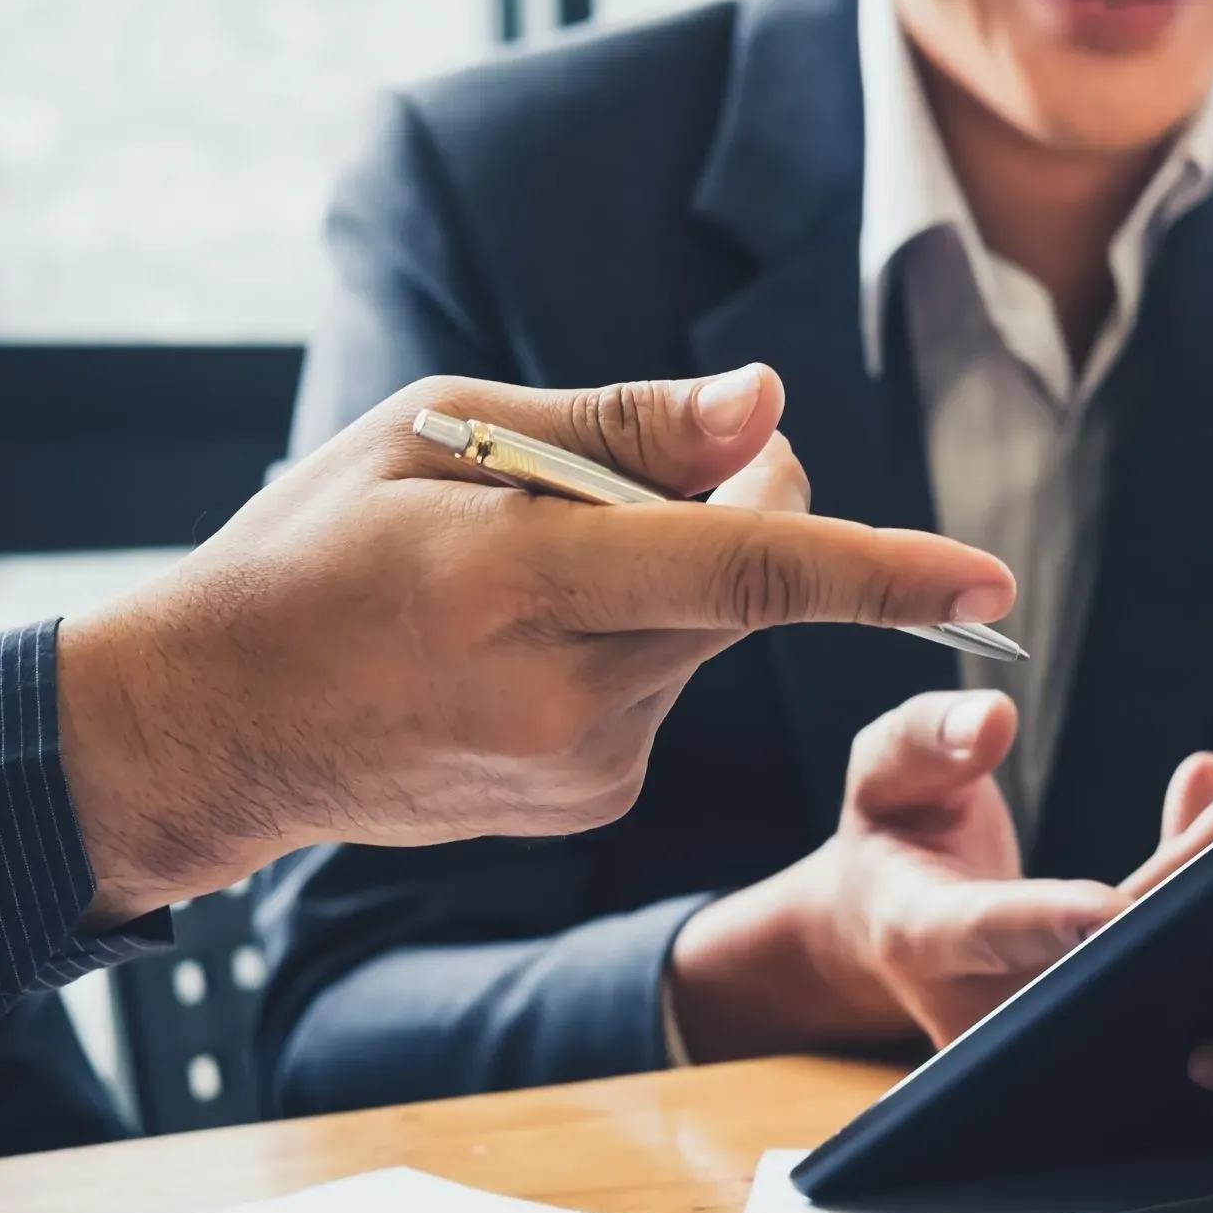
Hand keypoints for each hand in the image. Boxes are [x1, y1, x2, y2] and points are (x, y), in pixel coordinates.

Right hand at [55, 365, 1012, 925]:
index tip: (988, 581)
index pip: (743, 574)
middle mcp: (570, 696)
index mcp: (521, 587)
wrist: (224, 726)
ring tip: (528, 580)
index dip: (878, 570)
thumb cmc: (317, 553)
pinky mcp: (595, 802)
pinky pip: (667, 693)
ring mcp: (588, 767)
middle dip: (737, 508)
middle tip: (642, 469)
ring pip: (708, 638)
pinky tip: (524, 653)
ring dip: (669, 584)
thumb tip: (768, 410)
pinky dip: (633, 649)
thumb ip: (621, 428)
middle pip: (745, 585)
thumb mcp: (437, 434)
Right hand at [670, 705, 1212, 1058]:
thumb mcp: (879, 776)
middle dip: (1192, 873)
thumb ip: (923, 742)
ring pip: (1146, 944)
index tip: (1112, 907)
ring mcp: (1051, 1004)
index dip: (1055, 923)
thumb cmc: (884, 840)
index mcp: (922, 936)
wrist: (886, 924)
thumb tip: (991, 720)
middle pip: (1104, 944)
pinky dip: (1193, 869)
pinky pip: (1157, 937)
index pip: (991, 931)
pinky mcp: (1095, 990)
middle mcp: (994, 990)